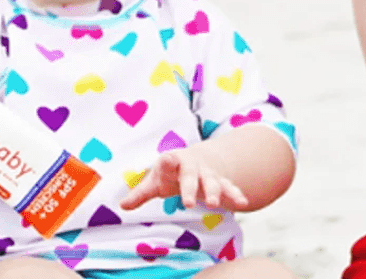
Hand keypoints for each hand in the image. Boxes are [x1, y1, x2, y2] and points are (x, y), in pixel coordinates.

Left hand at [120, 148, 249, 211]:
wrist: (199, 159)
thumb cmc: (171, 173)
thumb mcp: (155, 182)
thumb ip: (140, 193)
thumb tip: (122, 206)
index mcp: (172, 162)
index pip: (168, 161)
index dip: (167, 162)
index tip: (166, 159)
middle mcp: (191, 166)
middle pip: (190, 176)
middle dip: (190, 188)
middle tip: (187, 203)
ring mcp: (207, 173)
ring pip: (212, 181)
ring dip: (214, 192)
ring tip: (214, 204)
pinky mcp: (220, 182)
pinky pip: (229, 187)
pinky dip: (235, 194)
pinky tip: (243, 203)